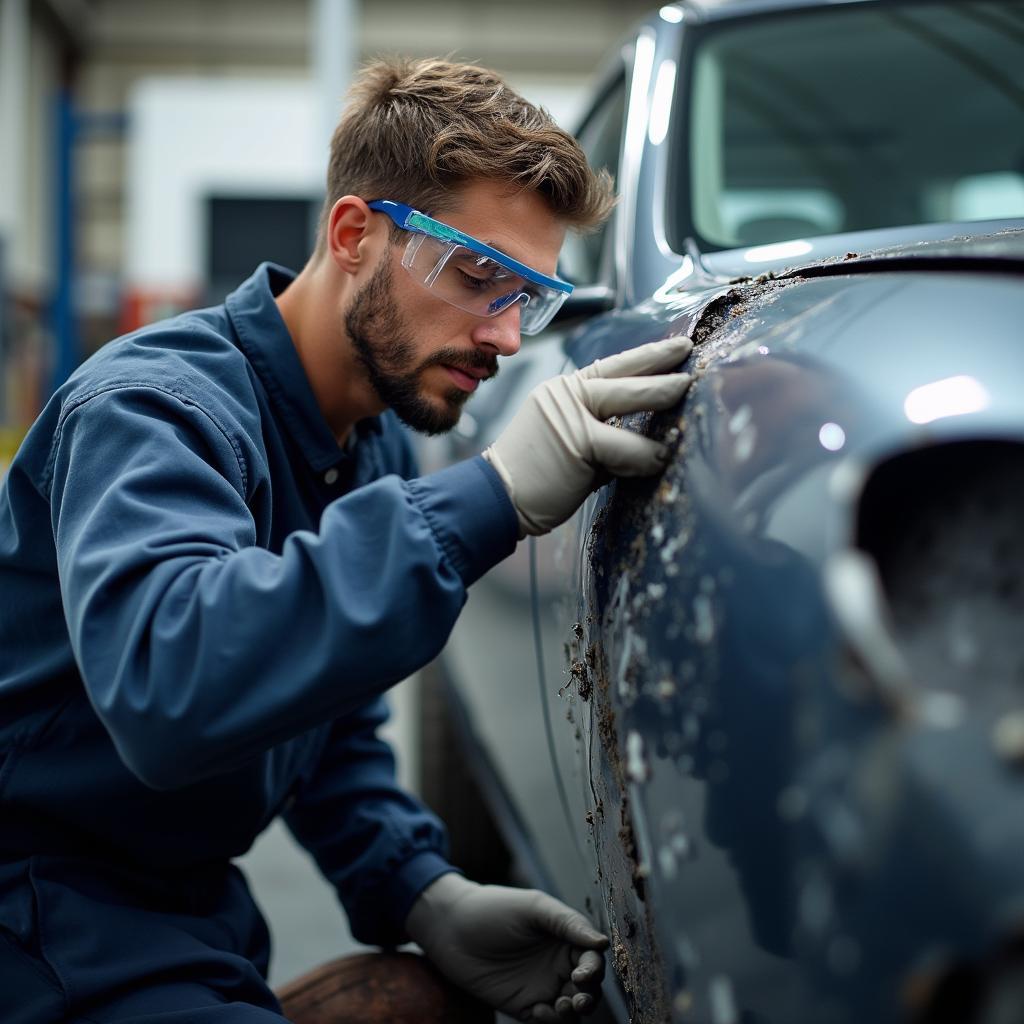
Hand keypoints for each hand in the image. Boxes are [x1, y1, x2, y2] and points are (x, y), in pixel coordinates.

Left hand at [405, 873, 607, 1021]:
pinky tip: (535, 1009)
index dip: (593, 969)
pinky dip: (550, 1022)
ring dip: (573, 1014)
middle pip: (588, 988)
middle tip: (576, 998)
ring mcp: (543, 987)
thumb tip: (603, 943)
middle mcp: (559, 965)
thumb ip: (568, 923)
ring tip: (560, 1006)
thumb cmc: (495, 909)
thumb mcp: (534, 908)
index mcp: (565, 938)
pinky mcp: (524, 1006)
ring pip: (572, 1010)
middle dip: (589, 996)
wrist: (452, 928)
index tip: (581, 975)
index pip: (592, 958)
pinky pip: (548, 1022)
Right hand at [483, 334, 692, 536]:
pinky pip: (627, 445)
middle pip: (622, 370)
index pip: (610, 366)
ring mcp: (571, 414)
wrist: (496, 497)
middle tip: (689, 351)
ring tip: (688, 393)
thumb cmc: (533, 476)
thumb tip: (643, 436)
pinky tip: (660, 459)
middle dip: (659, 359)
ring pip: (629, 397)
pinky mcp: (580, 441)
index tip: (673, 346)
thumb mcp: (567, 440)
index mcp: (562, 392)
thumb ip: (599, 430)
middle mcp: (566, 394)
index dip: (644, 355)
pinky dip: (647, 454)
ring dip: (663, 395)